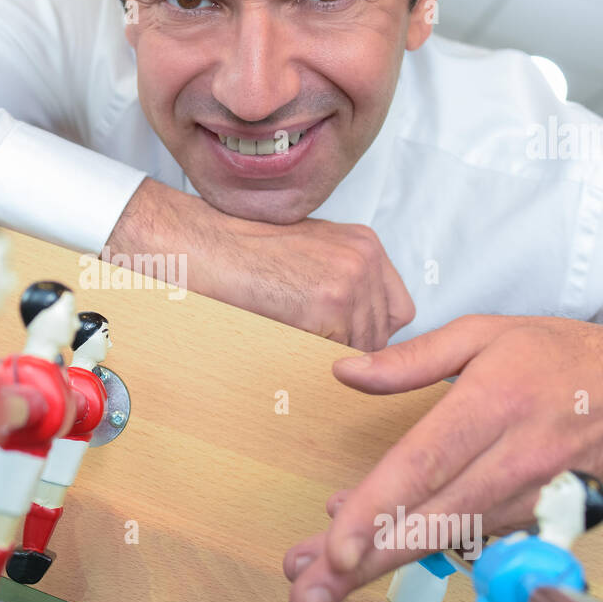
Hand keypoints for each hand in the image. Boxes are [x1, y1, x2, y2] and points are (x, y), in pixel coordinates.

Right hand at [106, 178, 414, 349]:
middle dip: (350, 348)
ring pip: (362, 350)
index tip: (341, 338)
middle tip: (309, 342)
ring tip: (292, 337)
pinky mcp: (328, 304)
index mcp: (365, 244)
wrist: (204, 245)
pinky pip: (335, 355)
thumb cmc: (242, 253)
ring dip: (330, 356)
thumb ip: (343, 283)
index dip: (369, 331)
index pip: (398, 311)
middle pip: (382, 334)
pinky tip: (284, 336)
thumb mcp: (309, 255)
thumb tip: (360, 335)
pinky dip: (311, 357)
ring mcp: (350, 281)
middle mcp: (366, 258)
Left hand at [284, 314, 602, 601]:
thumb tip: (346, 371)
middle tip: (307, 593)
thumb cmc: (568, 359)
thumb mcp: (487, 333)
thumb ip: (412, 358)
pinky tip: (371, 556)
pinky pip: (467, 542)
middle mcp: (513, 461)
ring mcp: (528, 499)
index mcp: (494, 404)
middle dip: (362, 563)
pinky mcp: (536, 521)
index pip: (424, 465)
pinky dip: (418, 550)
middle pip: (427, 521)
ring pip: (444, 542)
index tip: (333, 544)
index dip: (376, 509)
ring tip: (319, 586)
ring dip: (380, 566)